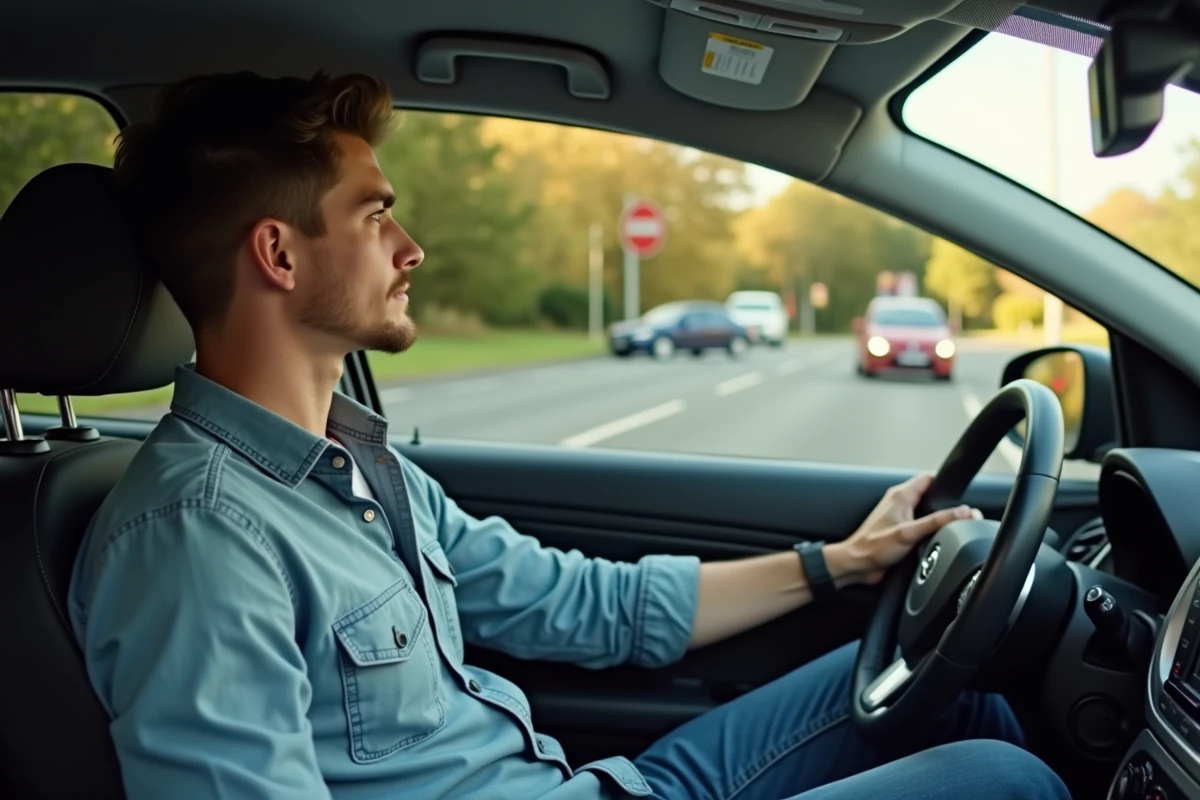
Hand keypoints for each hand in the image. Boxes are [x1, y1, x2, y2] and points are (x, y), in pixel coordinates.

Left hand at [823, 472, 981, 586]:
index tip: (963, 493)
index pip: (929, 478)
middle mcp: (900, 502)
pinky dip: (930, 529)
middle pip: (931, 494)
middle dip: (947, 503)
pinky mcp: (901, 530)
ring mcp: (900, 516)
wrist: (858, 565)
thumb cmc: (873, 547)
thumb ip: (936, 521)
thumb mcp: (909, 533)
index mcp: (901, 495)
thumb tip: (963, 512)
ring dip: (938, 518)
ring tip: (952, 526)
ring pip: (927, 510)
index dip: (947, 483)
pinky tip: (937, 538)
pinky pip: (921, 524)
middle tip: (962, 513)